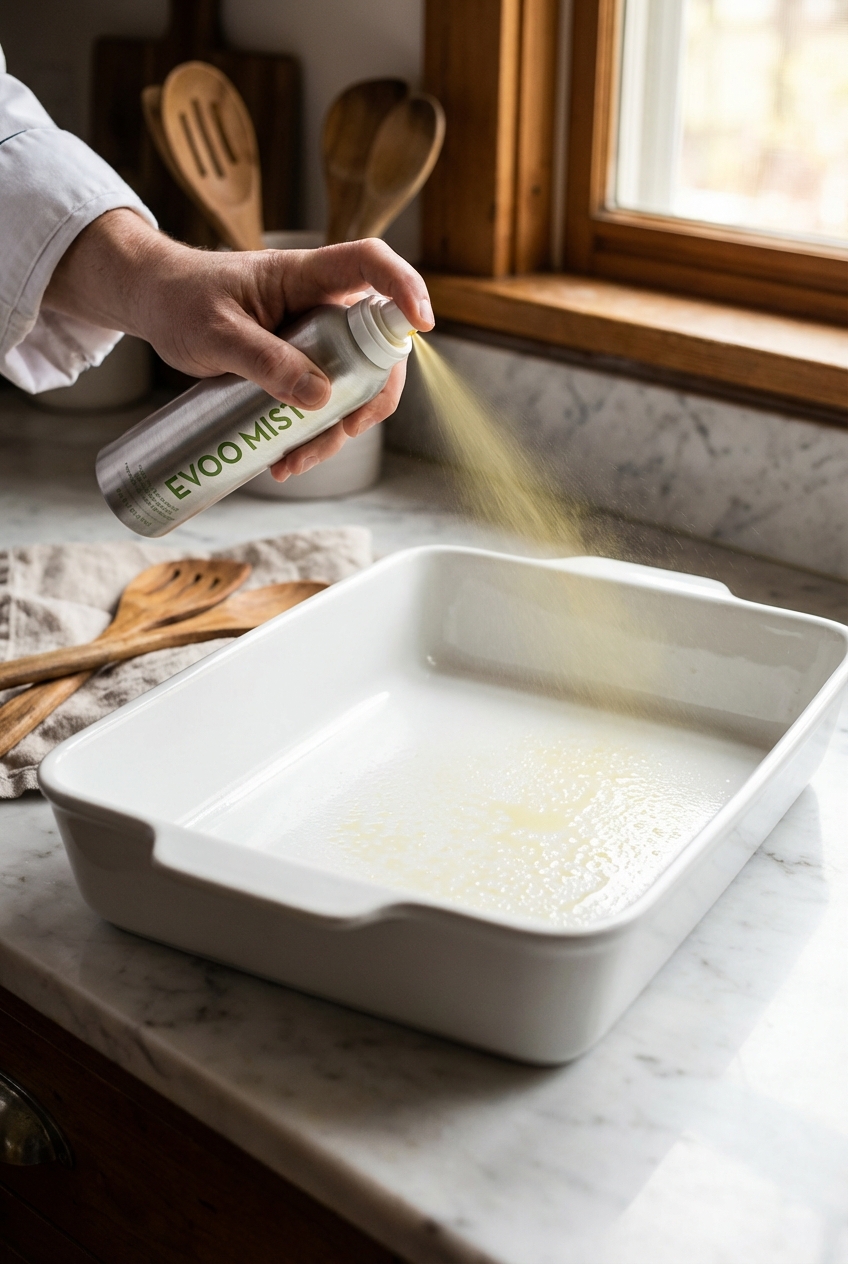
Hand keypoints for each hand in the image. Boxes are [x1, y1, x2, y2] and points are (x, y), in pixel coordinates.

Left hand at [43, 209, 433, 478]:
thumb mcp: (215, 332)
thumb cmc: (182, 300)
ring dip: (337, 429)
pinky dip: (314, 434)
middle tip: (341, 433)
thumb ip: (263, 359)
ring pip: (354, 384)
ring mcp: (316, 337)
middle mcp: (322, 304)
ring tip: (293, 462)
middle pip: (378, 346)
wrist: (156, 304)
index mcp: (305, 275)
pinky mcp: (302, 365)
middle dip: (370, 397)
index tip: (421, 322)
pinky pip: (326, 401)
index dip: (404, 287)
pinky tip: (284, 458)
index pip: (371, 265)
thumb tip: (320, 397)